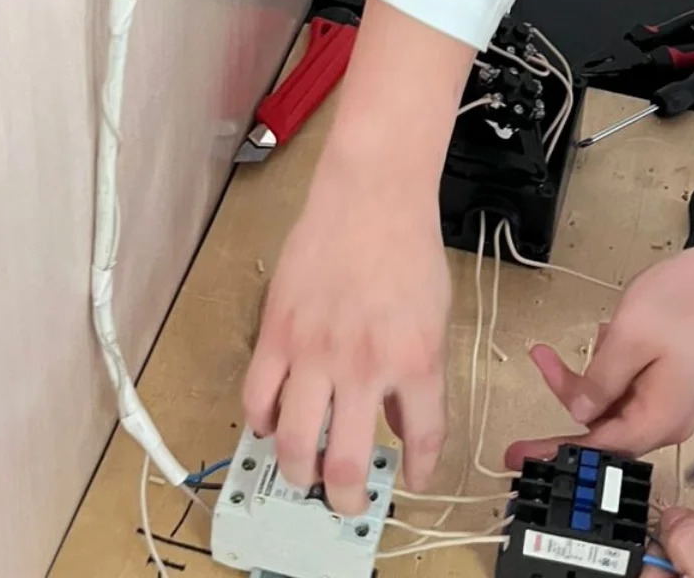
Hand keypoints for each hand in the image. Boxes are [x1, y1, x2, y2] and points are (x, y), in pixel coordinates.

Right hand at [243, 162, 450, 510]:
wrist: (372, 195)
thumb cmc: (408, 246)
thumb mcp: (435, 316)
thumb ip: (420, 373)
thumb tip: (398, 420)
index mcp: (415, 361)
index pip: (420, 441)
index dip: (417, 473)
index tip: (412, 481)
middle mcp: (365, 366)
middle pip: (348, 464)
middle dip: (347, 497)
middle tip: (346, 498)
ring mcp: (316, 351)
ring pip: (294, 443)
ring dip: (300, 470)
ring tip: (306, 472)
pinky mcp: (278, 332)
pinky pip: (258, 397)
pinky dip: (263, 421)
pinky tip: (273, 422)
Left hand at [504, 218, 693, 464]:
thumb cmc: (684, 303)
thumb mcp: (629, 339)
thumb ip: (599, 382)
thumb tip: (577, 412)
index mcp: (658, 420)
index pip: (598, 449)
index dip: (556, 450)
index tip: (519, 453)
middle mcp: (668, 420)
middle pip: (605, 424)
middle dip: (574, 391)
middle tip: (545, 357)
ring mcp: (674, 401)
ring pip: (617, 402)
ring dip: (596, 372)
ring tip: (604, 330)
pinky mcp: (675, 381)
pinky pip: (633, 385)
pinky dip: (615, 364)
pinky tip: (615, 332)